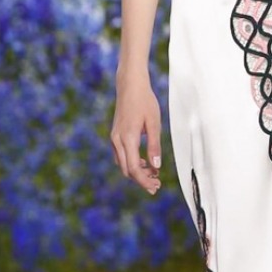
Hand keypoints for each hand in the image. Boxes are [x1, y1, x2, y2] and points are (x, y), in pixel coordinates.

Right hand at [110, 76, 161, 193]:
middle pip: (127, 170)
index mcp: (127, 138)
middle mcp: (117, 140)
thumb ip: (154, 146)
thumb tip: (156, 167)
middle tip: (157, 184)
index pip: (134, 168)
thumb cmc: (144, 101)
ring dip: (136, 172)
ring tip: (153, 174)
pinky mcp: (115, 135)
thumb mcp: (154, 123)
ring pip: (122, 164)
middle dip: (141, 180)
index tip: (156, 186)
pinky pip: (121, 156)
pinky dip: (131, 163)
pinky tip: (144, 162)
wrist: (130, 85)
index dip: (144, 181)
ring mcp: (114, 138)